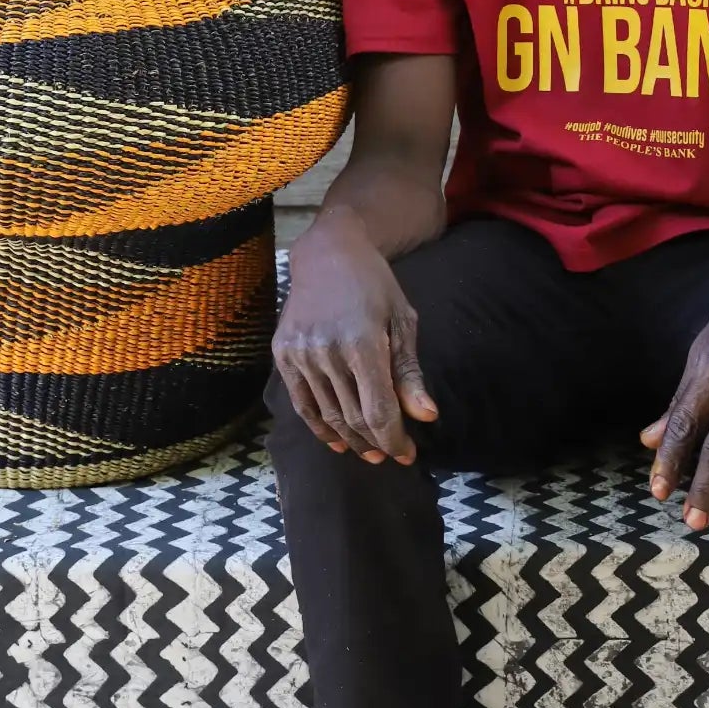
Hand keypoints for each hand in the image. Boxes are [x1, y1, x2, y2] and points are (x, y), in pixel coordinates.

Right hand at [273, 213, 435, 463]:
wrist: (328, 253)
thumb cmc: (375, 285)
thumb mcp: (402, 321)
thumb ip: (409, 372)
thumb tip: (426, 416)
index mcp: (363, 342)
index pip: (378, 410)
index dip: (394, 439)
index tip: (408, 454)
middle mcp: (327, 350)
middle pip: (353, 417)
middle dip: (376, 442)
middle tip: (391, 454)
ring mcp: (300, 353)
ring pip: (328, 415)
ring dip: (351, 439)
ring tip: (369, 451)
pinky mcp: (283, 353)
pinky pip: (302, 403)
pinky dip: (319, 427)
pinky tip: (337, 440)